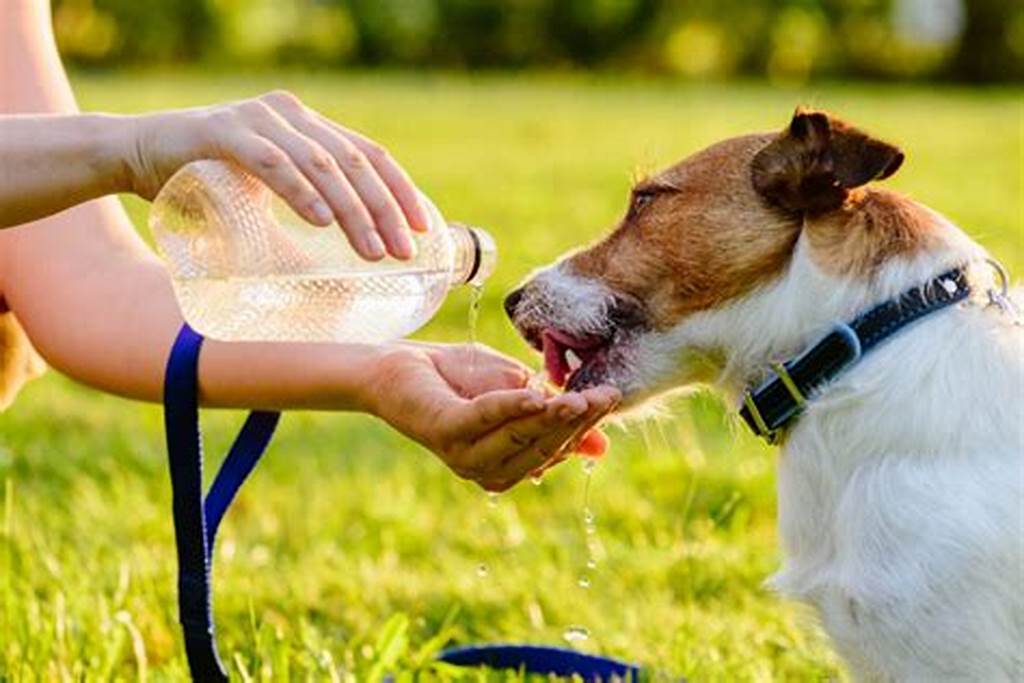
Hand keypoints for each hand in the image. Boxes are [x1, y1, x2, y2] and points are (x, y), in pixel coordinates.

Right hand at [120, 90, 428, 260]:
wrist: (135, 156)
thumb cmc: (206, 184)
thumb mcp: (269, 200)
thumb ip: (308, 213)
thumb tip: (353, 270)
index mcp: (309, 127)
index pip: (369, 154)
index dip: (400, 191)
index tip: (421, 230)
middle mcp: (291, 116)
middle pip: (354, 161)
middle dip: (384, 210)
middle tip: (401, 252)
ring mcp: (258, 119)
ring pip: (322, 164)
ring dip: (352, 210)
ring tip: (371, 250)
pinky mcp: (223, 132)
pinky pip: (273, 162)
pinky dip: (301, 192)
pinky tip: (322, 222)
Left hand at [367, 342, 619, 491]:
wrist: (397, 366)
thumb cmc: (458, 377)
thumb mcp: (518, 393)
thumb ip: (553, 415)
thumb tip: (602, 446)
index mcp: (506, 464)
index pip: (556, 448)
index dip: (584, 425)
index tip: (611, 397)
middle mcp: (486, 469)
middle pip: (543, 446)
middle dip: (576, 421)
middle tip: (605, 395)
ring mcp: (464, 454)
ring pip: (520, 436)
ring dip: (552, 416)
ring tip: (580, 398)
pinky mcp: (445, 430)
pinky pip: (485, 419)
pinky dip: (512, 407)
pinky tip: (536, 396)